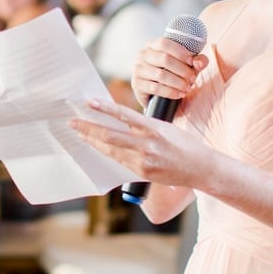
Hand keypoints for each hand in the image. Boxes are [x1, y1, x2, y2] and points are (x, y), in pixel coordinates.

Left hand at [69, 96, 212, 190]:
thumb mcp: (165, 127)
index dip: (105, 108)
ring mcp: (144, 160)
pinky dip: (107, 152)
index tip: (89, 102)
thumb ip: (144, 126)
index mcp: (154, 127)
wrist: (200, 168)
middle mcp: (147, 144)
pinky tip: (97, 147)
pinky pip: (119, 161)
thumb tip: (121, 120)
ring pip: (111, 149)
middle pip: (110, 135)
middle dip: (88, 128)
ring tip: (79, 134)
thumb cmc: (184, 144)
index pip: (124, 115)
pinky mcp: (142, 172)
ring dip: (93, 141)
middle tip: (72, 122)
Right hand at [130, 36, 206, 108]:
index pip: (164, 43)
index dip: (180, 52)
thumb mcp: (186, 65)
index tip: (192, 61)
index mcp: (153, 45)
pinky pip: (155, 88)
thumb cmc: (174, 73)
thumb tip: (200, 62)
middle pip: (164, 59)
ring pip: (160, 75)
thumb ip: (197, 61)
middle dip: (182, 70)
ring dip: (178, 82)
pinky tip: (179, 94)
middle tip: (192, 79)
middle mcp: (143, 55)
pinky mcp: (137, 84)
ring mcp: (138, 69)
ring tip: (188, 88)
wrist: (158, 93)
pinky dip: (170, 92)